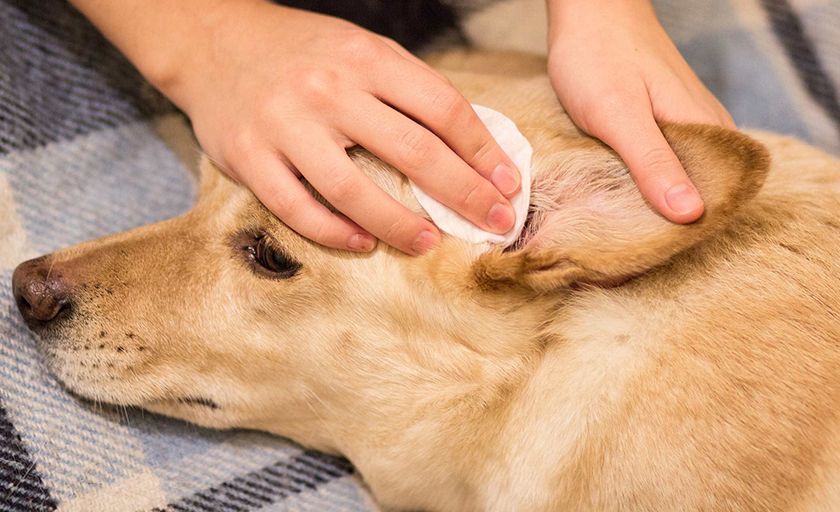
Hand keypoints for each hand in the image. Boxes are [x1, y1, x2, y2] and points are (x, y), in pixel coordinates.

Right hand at [160, 1, 519, 253]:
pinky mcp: (249, 157)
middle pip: (413, 151)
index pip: (442, 108)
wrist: (216, 41)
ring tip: (430, 243)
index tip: (507, 183)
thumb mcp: (360, 50)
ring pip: (353, 189)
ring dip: (400, 224)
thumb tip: (469, 143)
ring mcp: (286, 125)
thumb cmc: (302, 52)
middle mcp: (329, 90)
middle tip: (497, 223)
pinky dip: (334, 232)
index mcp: (366, 58)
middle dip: (465, 194)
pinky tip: (364, 244)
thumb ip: (408, 89)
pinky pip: (297, 207)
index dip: (483, 151)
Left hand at [546, 0, 734, 222]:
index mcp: (707, 129)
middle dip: (670, 218)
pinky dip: (648, 179)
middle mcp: (708, 127)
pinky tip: (624, 192)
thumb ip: (653, 163)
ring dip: (658, 201)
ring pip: (684, 175)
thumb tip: (691, 214)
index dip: (691, 227)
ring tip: (624, 225)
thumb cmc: (599, 57)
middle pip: (702, 190)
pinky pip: (668, 159)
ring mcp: (690, 121)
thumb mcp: (619, 116)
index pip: (720, 196)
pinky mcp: (668, 118)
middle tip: (630, 243)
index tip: (654, 249)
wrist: (589, 10)